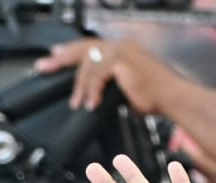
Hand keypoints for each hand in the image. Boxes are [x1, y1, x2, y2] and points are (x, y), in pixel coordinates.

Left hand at [35, 38, 178, 112]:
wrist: (171, 97)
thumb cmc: (155, 95)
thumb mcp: (126, 87)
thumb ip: (109, 83)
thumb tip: (92, 92)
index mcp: (121, 48)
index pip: (90, 46)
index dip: (71, 51)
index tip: (54, 55)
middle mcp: (119, 45)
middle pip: (83, 49)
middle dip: (61, 59)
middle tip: (44, 65)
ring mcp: (121, 51)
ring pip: (89, 65)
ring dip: (80, 86)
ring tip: (77, 103)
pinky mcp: (122, 61)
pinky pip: (98, 75)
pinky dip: (93, 91)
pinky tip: (91, 104)